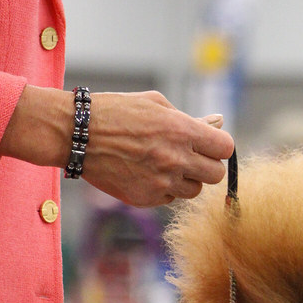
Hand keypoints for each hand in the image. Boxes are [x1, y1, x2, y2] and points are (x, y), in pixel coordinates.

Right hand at [83, 91, 233, 205]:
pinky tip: (145, 172)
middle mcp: (176, 160)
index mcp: (182, 131)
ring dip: (186, 180)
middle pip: (216, 175)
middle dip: (207, 166)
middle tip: (190, 157)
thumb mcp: (156, 104)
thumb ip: (191, 119)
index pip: (225, 148)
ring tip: (164, 164)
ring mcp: (161, 182)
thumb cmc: (117, 112)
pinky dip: (164, 189)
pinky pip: (170, 199)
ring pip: (194, 191)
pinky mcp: (146, 198)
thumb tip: (219, 122)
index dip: (219, 146)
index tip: (209, 145)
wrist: (76, 134)